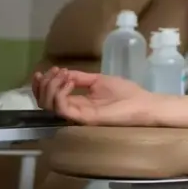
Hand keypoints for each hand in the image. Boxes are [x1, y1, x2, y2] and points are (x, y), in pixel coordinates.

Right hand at [32, 67, 157, 126]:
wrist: (144, 104)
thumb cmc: (126, 93)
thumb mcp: (98, 80)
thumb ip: (80, 78)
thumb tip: (62, 72)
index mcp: (77, 102)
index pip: (51, 97)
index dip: (44, 83)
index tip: (51, 69)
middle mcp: (74, 110)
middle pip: (44, 102)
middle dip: (43, 84)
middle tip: (54, 71)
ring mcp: (78, 116)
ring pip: (49, 106)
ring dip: (50, 87)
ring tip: (63, 75)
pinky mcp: (84, 118)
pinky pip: (62, 109)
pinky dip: (60, 93)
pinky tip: (69, 82)